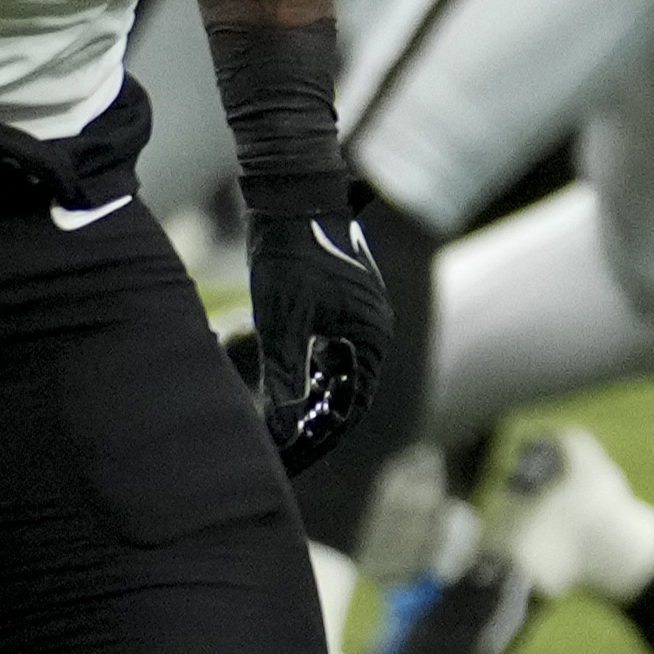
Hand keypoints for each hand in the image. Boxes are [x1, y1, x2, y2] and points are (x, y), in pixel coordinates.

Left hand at [234, 173, 389, 470]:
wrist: (291, 194)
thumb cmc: (288, 255)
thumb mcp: (280, 323)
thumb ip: (283, 380)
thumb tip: (280, 435)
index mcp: (371, 338)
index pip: (351, 407)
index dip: (319, 438)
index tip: (290, 460)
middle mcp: (374, 330)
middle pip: (346, 393)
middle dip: (314, 423)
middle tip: (281, 451)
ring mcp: (360, 315)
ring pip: (338, 372)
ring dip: (310, 398)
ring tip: (279, 424)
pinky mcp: (341, 301)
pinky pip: (331, 349)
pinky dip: (309, 370)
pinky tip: (283, 383)